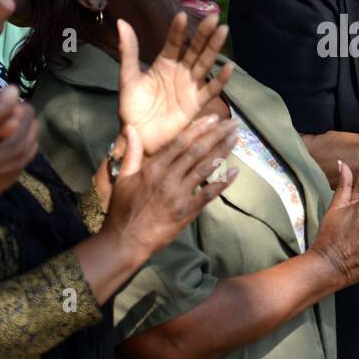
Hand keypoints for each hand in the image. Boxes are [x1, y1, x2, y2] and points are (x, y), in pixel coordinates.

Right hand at [102, 116, 239, 261]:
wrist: (126, 241)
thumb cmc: (123, 209)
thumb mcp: (123, 177)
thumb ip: (131, 151)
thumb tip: (131, 127)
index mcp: (153, 168)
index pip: (180, 142)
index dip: (199, 128)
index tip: (213, 118)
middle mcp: (168, 178)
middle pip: (197, 151)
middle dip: (217, 134)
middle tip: (233, 123)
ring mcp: (179, 195)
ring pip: (205, 168)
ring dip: (223, 152)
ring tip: (236, 139)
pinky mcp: (187, 212)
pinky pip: (209, 194)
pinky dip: (223, 183)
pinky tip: (235, 171)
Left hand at [118, 12, 232, 155]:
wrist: (137, 136)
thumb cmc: (131, 108)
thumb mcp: (128, 78)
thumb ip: (128, 51)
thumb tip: (122, 22)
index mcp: (163, 64)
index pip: (173, 43)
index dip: (177, 30)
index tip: (182, 14)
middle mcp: (180, 72)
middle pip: (194, 49)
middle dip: (203, 34)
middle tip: (214, 17)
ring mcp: (189, 87)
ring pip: (205, 64)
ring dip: (214, 48)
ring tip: (223, 31)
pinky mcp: (196, 103)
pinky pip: (211, 90)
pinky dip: (221, 79)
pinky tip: (230, 67)